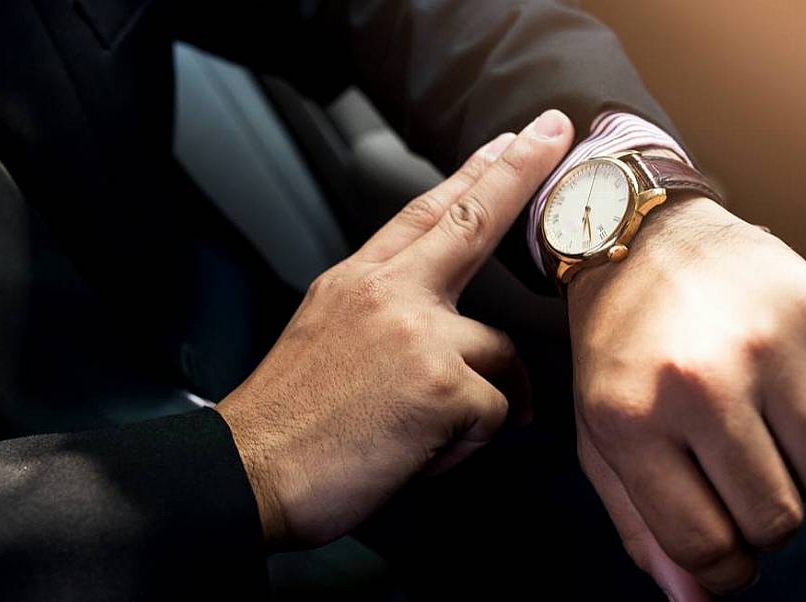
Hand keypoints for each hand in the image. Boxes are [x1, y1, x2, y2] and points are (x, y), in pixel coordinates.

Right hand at [218, 110, 575, 549]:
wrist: (251, 471)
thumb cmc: (289, 419)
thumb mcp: (324, 334)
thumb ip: (382, 311)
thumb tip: (438, 319)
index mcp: (358, 282)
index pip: (423, 213)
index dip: (471, 174)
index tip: (507, 142)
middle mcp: (389, 294)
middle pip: (471, 220)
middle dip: (518, 170)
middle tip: (553, 129)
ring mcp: (419, 334)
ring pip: (500, 353)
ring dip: (479, 399)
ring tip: (424, 434)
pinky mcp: (444, 385)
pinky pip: (497, 410)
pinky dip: (468, 442)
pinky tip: (420, 451)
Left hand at [569, 197, 805, 598]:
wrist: (642, 237)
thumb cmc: (619, 348)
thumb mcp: (601, 434)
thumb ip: (643, 524)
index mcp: (632, 418)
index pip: (707, 548)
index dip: (722, 567)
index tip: (723, 546)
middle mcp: (700, 383)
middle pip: (778, 521)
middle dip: (763, 517)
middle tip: (738, 473)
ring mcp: (768, 345)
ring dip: (804, 468)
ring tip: (764, 425)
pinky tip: (789, 381)